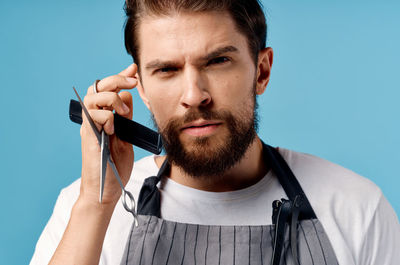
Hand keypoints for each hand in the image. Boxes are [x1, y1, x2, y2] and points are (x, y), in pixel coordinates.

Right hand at [79, 64, 137, 204]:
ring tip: (124, 111)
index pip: (109, 90)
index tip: (133, 68)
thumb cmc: (116, 166)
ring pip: (93, 97)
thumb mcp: (126, 137)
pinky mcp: (89, 137)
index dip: (120, 77)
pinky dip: (106, 116)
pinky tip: (114, 127)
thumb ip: (125, 118)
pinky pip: (93, 115)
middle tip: (133, 80)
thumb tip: (127, 97)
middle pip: (98, 87)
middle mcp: (94, 119)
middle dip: (116, 79)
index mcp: (104, 118)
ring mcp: (90, 127)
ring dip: (111, 98)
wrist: (107, 190)